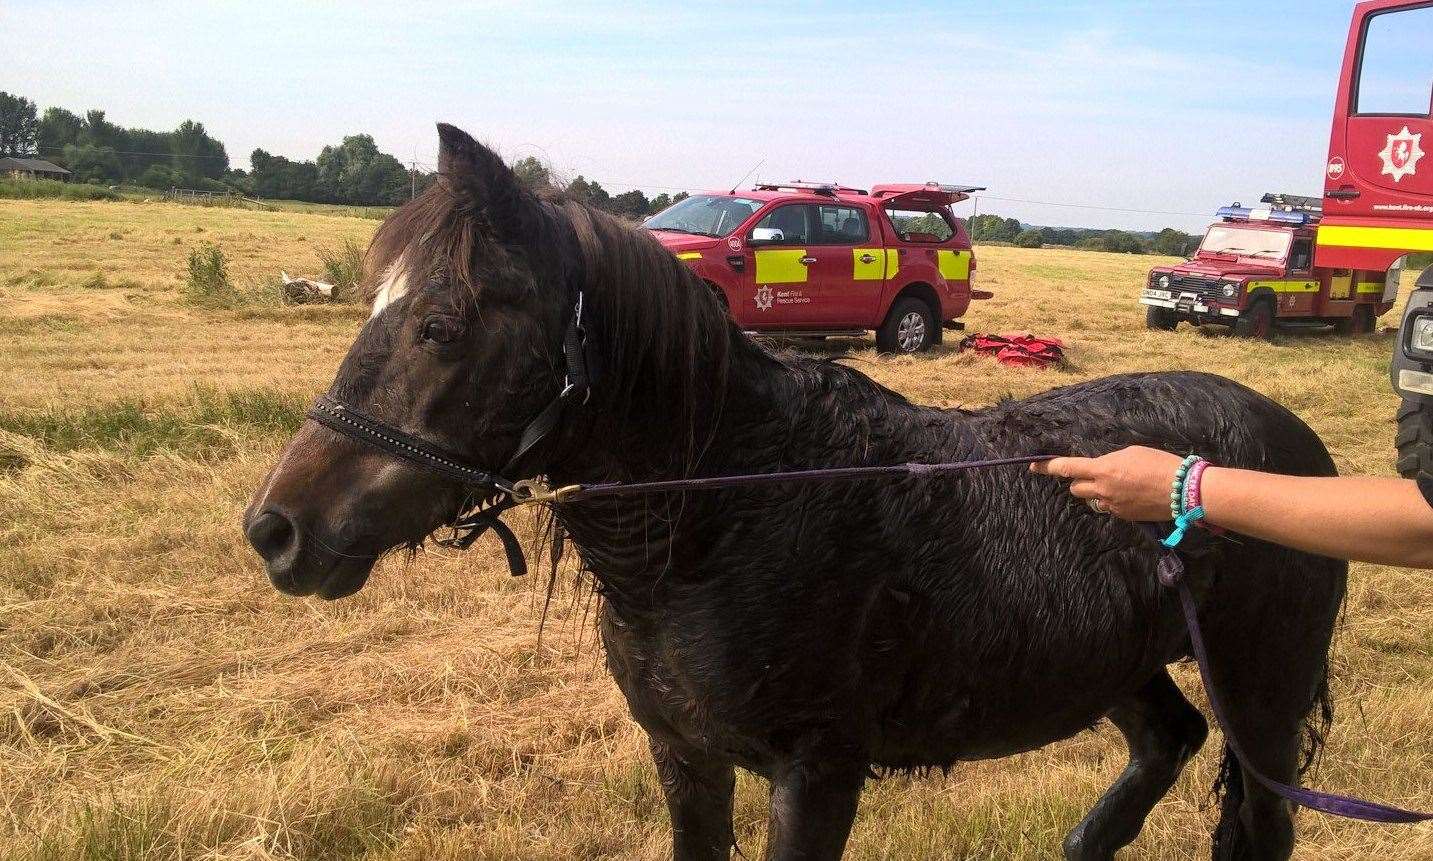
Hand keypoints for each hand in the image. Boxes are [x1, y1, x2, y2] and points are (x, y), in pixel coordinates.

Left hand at [1031, 446, 1184, 520]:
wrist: (1183, 490)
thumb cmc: (1159, 464)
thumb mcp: (1131, 453)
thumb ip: (1109, 461)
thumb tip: (1102, 468)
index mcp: (1103, 469)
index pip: (1067, 467)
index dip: (1048, 467)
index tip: (1033, 466)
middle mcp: (1103, 489)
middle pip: (1075, 488)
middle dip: (1079, 481)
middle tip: (1093, 473)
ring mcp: (1112, 506)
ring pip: (1092, 499)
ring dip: (1096, 492)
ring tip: (1119, 484)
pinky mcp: (1123, 516)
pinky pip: (1109, 508)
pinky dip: (1113, 501)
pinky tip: (1131, 494)